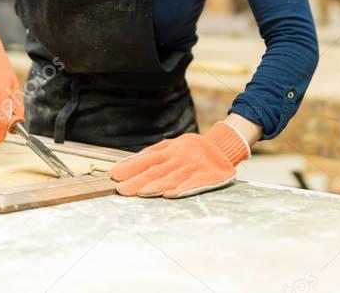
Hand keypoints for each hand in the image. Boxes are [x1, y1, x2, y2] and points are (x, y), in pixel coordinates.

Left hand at [109, 121, 250, 197]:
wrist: (224, 146)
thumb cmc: (193, 148)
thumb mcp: (174, 144)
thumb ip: (155, 153)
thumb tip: (131, 163)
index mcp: (171, 148)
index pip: (147, 159)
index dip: (131, 167)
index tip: (115, 175)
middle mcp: (180, 156)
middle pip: (156, 170)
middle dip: (137, 181)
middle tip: (121, 190)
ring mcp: (194, 166)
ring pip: (172, 178)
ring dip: (155, 186)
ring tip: (140, 194)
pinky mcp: (208, 176)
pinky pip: (193, 183)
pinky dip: (181, 190)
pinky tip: (170, 195)